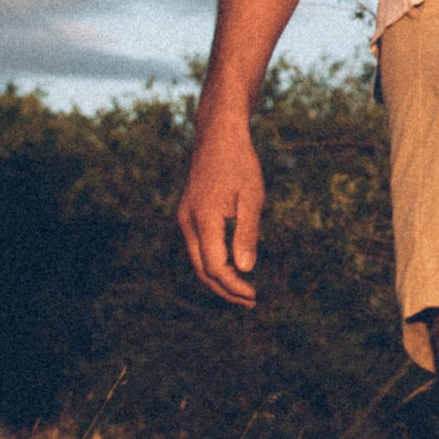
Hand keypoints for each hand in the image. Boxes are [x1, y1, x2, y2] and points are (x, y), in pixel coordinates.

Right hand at [177, 107, 266, 306]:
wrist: (217, 136)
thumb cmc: (240, 163)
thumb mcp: (252, 197)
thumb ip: (247, 233)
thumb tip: (246, 270)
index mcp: (204, 219)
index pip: (216, 267)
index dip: (234, 285)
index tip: (254, 295)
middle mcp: (188, 222)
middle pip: (202, 270)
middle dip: (225, 289)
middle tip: (250, 301)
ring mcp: (185, 218)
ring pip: (197, 260)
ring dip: (218, 279)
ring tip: (242, 291)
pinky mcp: (188, 214)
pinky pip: (198, 247)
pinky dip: (212, 263)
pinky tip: (232, 267)